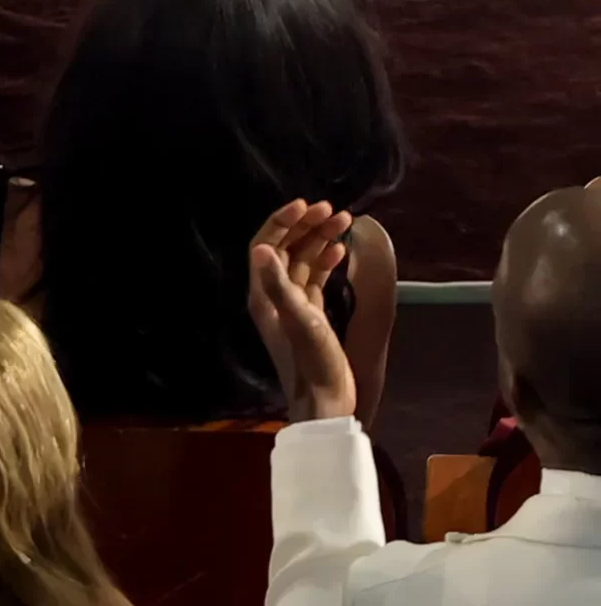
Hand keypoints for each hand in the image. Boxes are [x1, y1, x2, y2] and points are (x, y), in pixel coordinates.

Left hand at [246, 199, 358, 422]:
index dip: (283, 223)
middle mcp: (273, 296)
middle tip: (333, 209)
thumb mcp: (298, 320)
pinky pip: (315, 279)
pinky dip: (326, 261)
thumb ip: (278, 285)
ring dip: (320, 239)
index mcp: (263, 295)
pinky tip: (341, 249)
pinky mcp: (311, 315)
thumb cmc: (311, 361)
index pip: (266, 246)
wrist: (325, 400)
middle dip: (305, 226)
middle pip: (286, 250)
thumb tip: (261, 249)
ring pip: (303, 261)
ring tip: (344, 220)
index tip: (307, 205)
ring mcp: (292, 305)